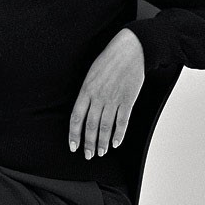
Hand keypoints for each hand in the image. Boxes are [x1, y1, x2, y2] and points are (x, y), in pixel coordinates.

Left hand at [69, 28, 144, 158]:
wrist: (131, 50)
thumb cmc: (109, 60)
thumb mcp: (91, 74)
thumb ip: (86, 93)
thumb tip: (83, 111)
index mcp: (86, 90)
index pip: (76, 118)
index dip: (74, 135)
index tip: (73, 146)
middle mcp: (98, 97)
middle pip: (90, 126)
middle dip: (89, 143)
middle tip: (88, 155)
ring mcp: (113, 99)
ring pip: (106, 127)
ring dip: (103, 142)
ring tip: (101, 152)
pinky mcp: (128, 100)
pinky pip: (122, 121)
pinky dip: (119, 134)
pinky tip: (116, 143)